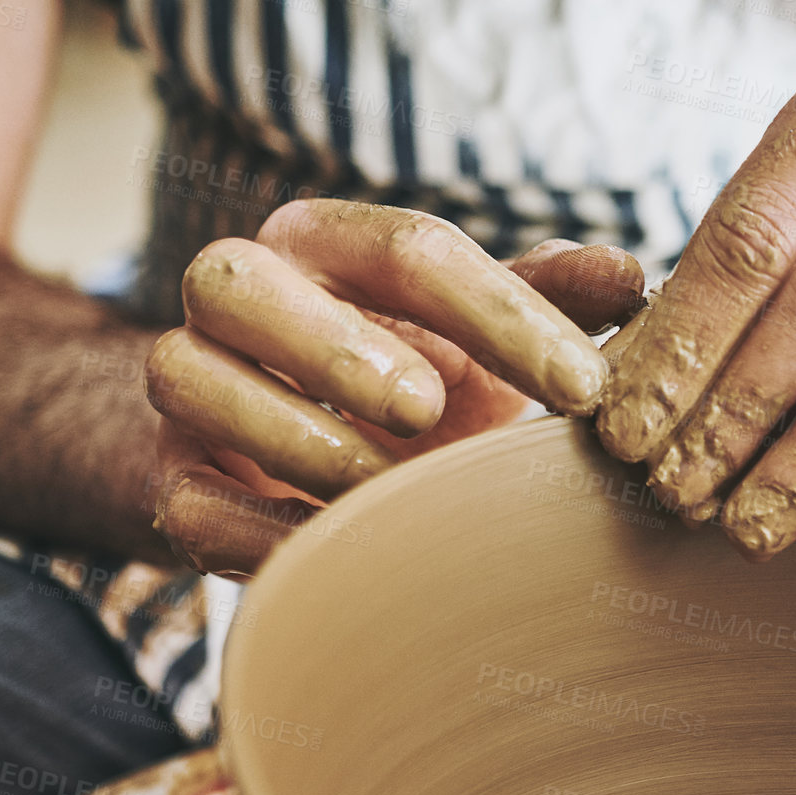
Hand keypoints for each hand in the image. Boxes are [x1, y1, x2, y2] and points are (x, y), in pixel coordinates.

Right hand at [146, 200, 642, 575]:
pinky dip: (253, 529)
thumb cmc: (403, 378)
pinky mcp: (167, 477)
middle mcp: (238, 293)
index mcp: (323, 243)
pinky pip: (183, 497)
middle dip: (337, 345)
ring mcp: (186, 382)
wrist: (280, 451)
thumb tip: (628, 274)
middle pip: (242, 281)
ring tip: (381, 488)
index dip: (501, 314)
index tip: (585, 389)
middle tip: (428, 410)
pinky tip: (328, 550)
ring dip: (294, 435)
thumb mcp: (474, 338)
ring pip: (186, 376)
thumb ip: (541, 303)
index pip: (405, 247)